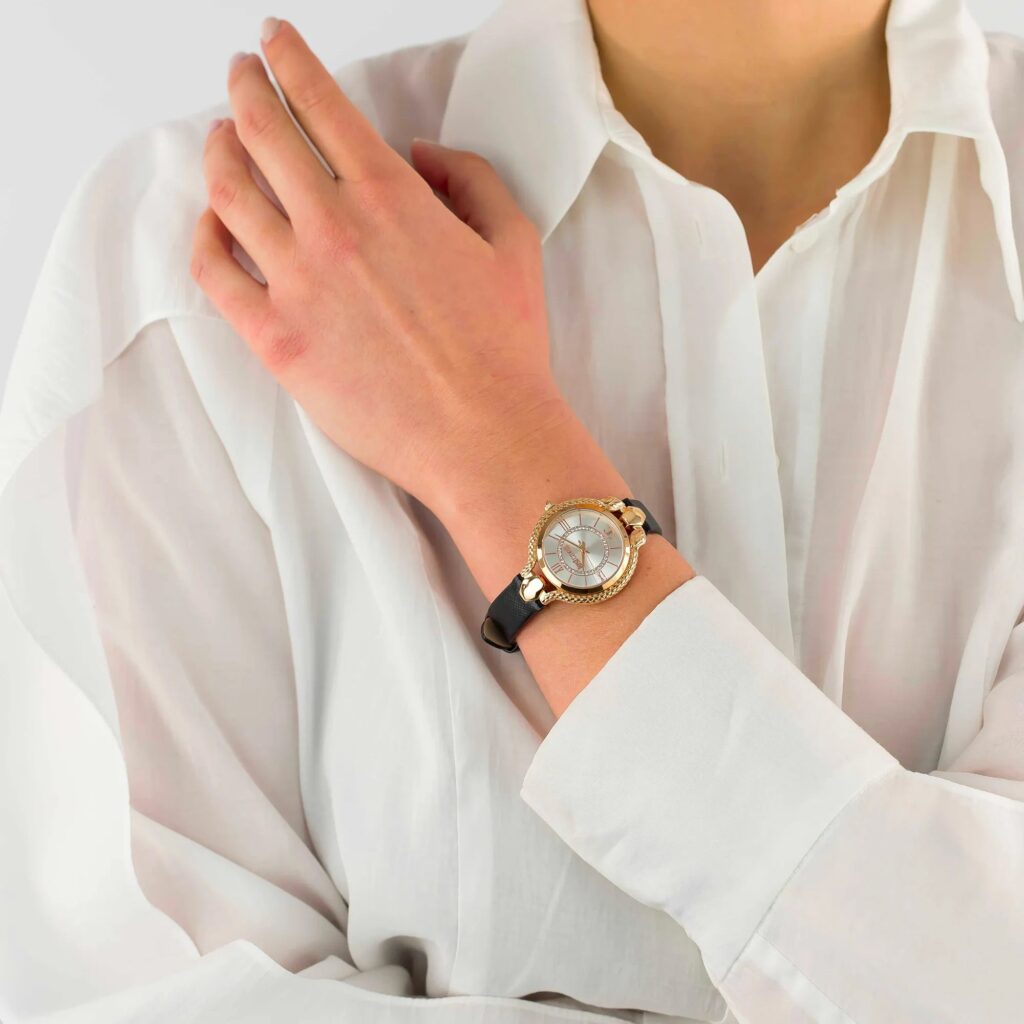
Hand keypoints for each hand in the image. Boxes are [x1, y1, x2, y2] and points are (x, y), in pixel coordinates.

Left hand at [190, 18, 568, 512]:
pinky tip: (210, 224)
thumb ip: (469, 179)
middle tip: (240, 74)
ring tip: (220, 139)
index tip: (274, 41)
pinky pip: (213, 273)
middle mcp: (333, 227)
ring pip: (227, 193)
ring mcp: (296, 283)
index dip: (289, 59)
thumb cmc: (505, 348)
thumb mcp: (513, 242)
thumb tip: (421, 154)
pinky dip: (203, 236)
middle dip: (244, 88)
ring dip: (217, 152)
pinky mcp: (275, 339)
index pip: (320, 102)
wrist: (483, 434)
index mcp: (390, 195)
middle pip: (262, 132)